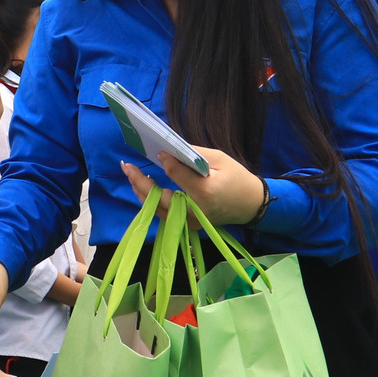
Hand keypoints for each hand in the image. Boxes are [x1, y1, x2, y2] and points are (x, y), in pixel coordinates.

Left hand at [121, 146, 263, 226]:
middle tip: (125, 165)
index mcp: (203, 192)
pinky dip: (151, 200)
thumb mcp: (219, 159)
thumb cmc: (237, 178)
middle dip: (137, 181)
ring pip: (155, 209)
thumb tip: (165, 151)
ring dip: (140, 191)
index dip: (165, 161)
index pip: (174, 174)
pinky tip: (145, 186)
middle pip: (156, 198)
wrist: (252, 205)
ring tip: (131, 173)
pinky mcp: (187, 225)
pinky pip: (162, 213)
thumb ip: (192, 154)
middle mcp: (193, 211)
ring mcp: (189, 222)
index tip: (159, 151)